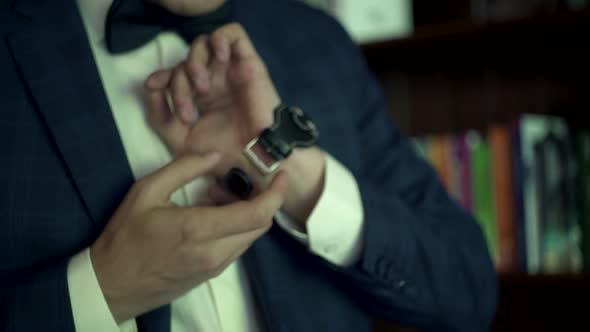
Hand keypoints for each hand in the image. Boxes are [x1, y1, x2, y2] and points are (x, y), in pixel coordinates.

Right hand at [90, 153, 287, 322]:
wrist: (111, 284)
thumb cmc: (125, 237)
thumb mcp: (146, 191)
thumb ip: (184, 169)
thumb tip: (215, 155)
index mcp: (199, 229)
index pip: (257, 214)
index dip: (277, 193)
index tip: (281, 175)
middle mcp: (215, 252)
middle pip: (261, 225)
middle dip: (262, 199)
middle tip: (242, 181)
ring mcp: (215, 267)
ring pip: (251, 236)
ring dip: (248, 213)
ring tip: (220, 195)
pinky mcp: (212, 274)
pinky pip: (237, 247)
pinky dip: (237, 227)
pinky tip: (214, 214)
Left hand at [145, 23, 324, 223]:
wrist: (252, 157)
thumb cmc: (221, 154)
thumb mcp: (179, 140)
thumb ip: (159, 116)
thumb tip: (151, 86)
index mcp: (201, 97)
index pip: (176, 73)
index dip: (162, 76)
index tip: (154, 87)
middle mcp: (215, 81)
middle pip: (185, 62)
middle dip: (179, 85)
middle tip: (187, 113)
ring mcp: (231, 71)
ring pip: (204, 44)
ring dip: (195, 62)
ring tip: (203, 87)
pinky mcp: (249, 63)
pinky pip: (234, 33)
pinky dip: (220, 38)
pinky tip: (219, 58)